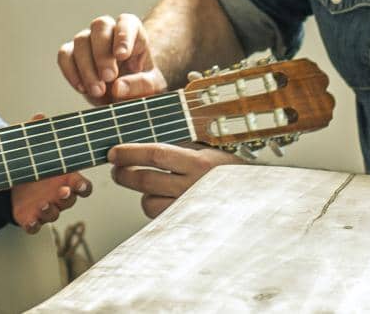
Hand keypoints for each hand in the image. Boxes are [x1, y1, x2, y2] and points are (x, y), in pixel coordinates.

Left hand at [10, 115, 92, 232]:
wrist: (15, 181)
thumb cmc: (34, 164)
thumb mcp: (35, 147)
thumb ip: (39, 134)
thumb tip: (39, 117)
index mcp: (66, 178)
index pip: (83, 186)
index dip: (83, 187)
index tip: (78, 183)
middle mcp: (59, 195)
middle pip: (70, 200)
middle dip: (67, 197)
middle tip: (62, 191)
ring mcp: (46, 208)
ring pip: (54, 214)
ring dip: (50, 211)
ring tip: (43, 204)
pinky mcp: (31, 218)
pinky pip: (35, 227)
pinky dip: (33, 225)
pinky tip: (30, 221)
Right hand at [58, 13, 167, 105]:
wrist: (125, 96)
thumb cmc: (142, 85)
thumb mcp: (153, 88)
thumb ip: (141, 85)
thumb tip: (118, 87)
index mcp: (133, 33)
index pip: (127, 22)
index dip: (123, 35)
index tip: (122, 55)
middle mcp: (109, 31)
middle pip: (100, 26)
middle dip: (102, 53)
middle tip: (108, 78)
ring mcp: (89, 41)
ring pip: (81, 41)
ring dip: (87, 67)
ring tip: (98, 91)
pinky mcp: (72, 55)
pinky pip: (64, 56)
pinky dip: (70, 71)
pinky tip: (82, 88)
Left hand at [108, 143, 243, 218]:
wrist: (256, 200)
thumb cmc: (229, 172)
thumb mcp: (210, 152)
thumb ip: (182, 147)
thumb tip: (143, 145)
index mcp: (201, 163)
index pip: (157, 155)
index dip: (130, 153)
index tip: (113, 152)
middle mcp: (195, 186)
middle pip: (146, 180)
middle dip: (124, 173)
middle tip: (115, 168)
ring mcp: (191, 208)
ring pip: (148, 202)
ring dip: (139, 192)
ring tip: (140, 183)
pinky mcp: (187, 224)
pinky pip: (159, 217)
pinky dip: (153, 206)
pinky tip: (159, 197)